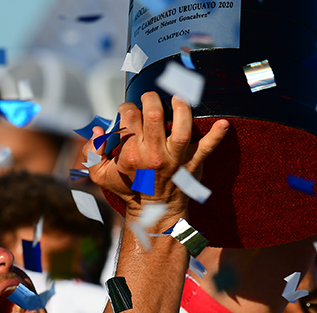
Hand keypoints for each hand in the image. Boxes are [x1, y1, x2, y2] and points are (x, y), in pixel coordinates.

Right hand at [87, 92, 227, 223]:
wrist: (153, 211)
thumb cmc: (128, 188)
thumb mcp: (101, 175)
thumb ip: (92, 151)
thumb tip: (97, 130)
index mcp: (131, 154)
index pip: (128, 118)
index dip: (127, 108)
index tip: (128, 111)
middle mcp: (154, 154)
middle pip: (153, 114)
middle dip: (150, 98)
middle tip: (150, 97)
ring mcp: (175, 159)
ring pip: (181, 126)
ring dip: (181, 107)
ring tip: (178, 98)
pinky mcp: (192, 164)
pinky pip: (207, 148)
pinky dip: (217, 136)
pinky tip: (224, 123)